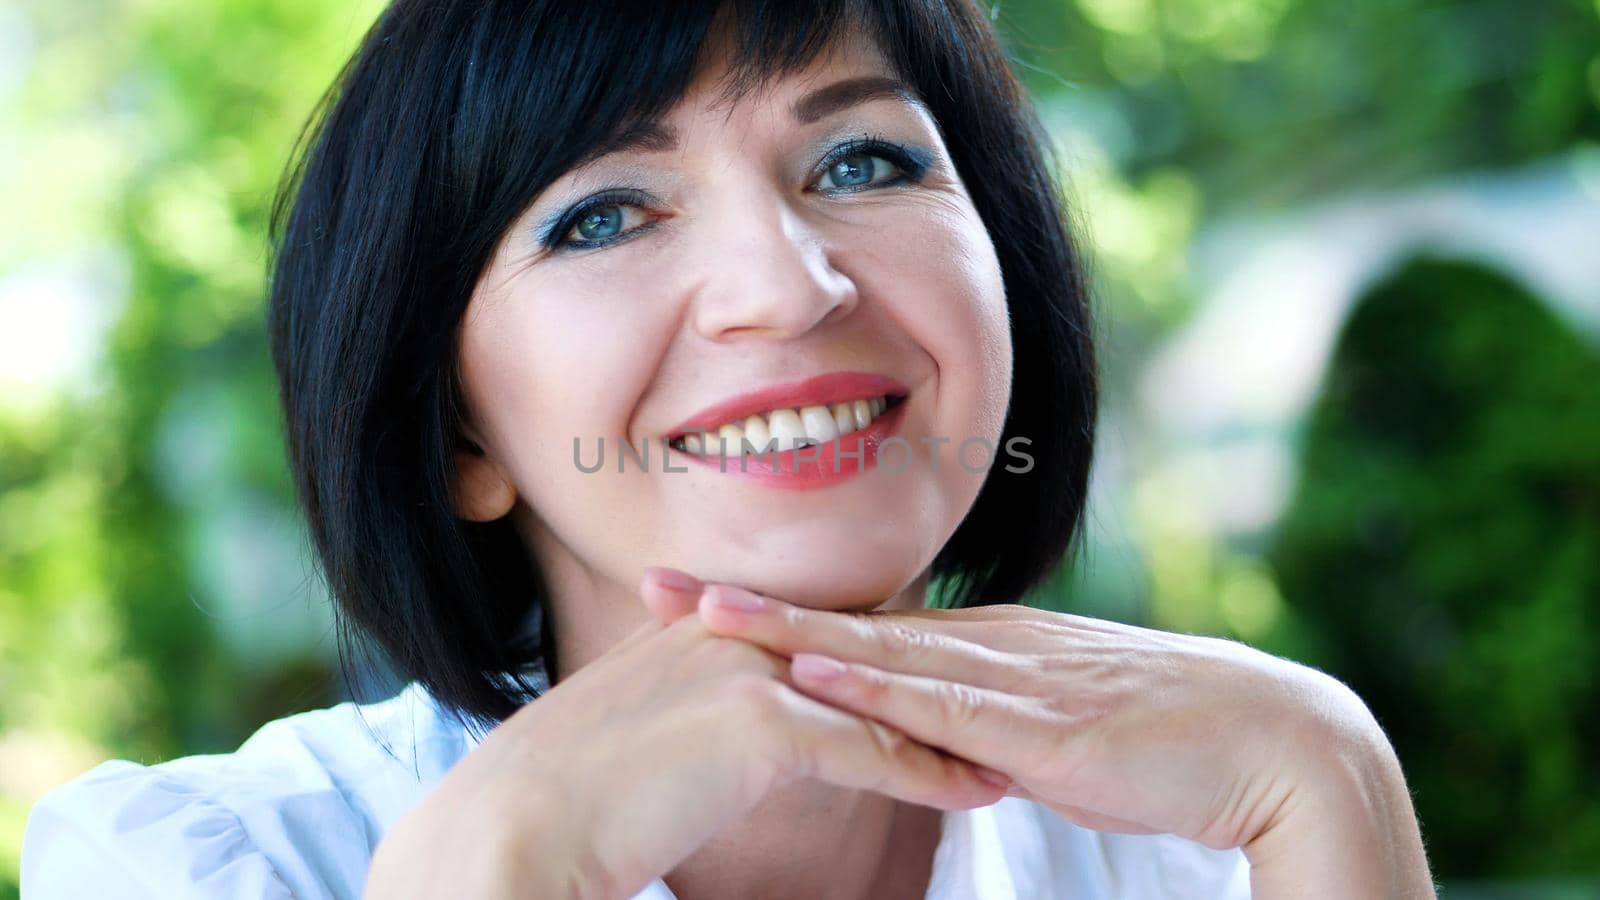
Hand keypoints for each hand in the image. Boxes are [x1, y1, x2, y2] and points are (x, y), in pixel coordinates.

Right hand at [363, 569, 1007, 899]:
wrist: (508, 833)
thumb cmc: (556, 801)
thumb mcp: (631, 736)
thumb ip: (678, 716)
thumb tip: (700, 742)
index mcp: (698, 634)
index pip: (813, 641)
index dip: (876, 667)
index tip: (932, 687)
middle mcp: (728, 637)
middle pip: (857, 658)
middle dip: (929, 688)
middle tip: (1000, 706)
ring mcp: (744, 672)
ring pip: (874, 700)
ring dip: (949, 730)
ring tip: (1014, 752)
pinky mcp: (757, 724)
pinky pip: (867, 751)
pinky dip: (928, 774)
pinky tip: (977, 793)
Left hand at [646, 575, 1435, 897]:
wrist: (1273, 742)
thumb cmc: (1164, 745)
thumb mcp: (1053, 735)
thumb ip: (990, 733)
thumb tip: (935, 748)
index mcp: (985, 648)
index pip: (861, 628)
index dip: (773, 617)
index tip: (691, 607)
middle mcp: (986, 647)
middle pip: (846, 623)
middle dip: (747, 611)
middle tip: (652, 590)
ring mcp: (1011, 678)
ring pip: (877, 651)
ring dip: (784, 634)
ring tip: (699, 620)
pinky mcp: (1043, 723)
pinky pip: (942, 705)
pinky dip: (873, 690)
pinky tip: (814, 678)